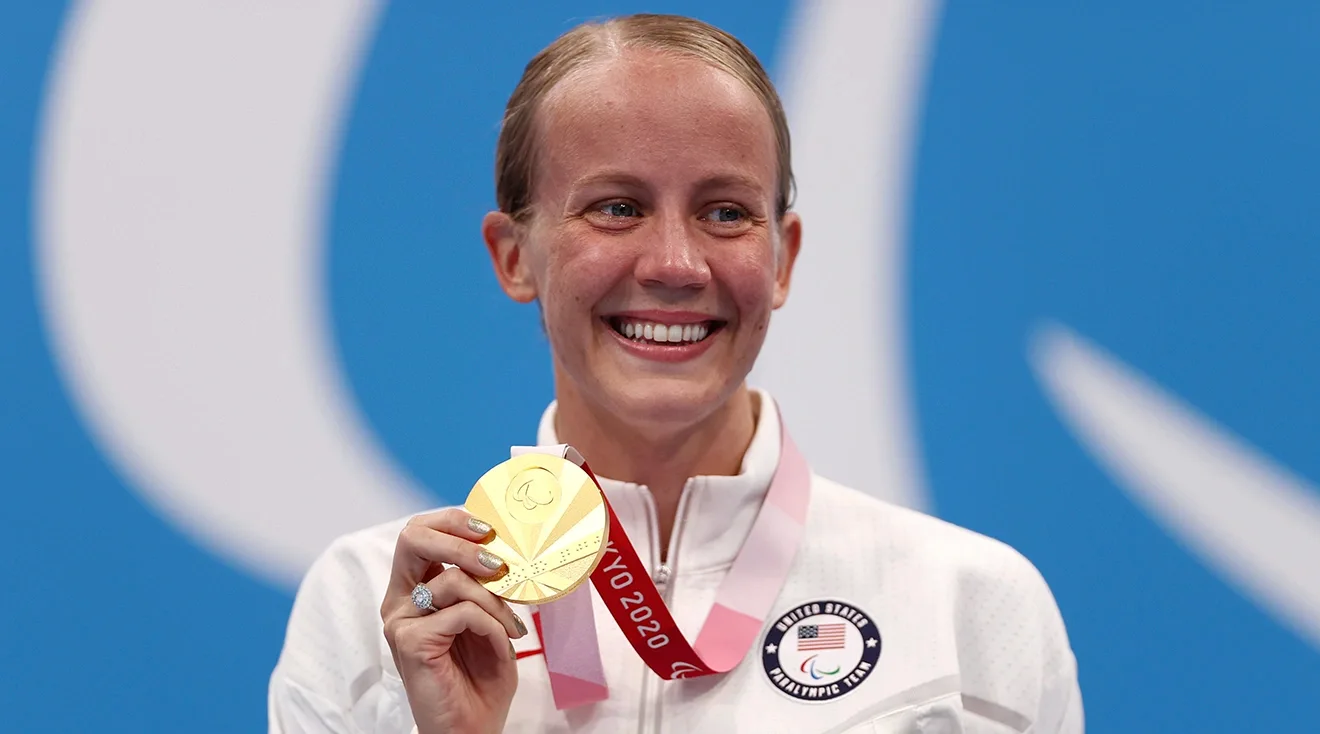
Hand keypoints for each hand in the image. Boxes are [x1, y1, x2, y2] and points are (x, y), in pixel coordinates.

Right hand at [381, 509, 527, 733]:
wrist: (472, 729)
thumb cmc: (481, 678)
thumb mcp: (488, 619)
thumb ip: (485, 585)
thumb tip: (504, 548)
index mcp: (413, 590)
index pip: (420, 533)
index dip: (453, 521)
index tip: (490, 529)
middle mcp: (399, 601)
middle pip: (413, 538)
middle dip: (460, 538)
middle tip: (498, 560)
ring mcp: (400, 622)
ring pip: (451, 579)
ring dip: (495, 600)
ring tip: (513, 626)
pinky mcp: (409, 642)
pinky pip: (462, 613)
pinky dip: (491, 624)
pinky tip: (502, 644)